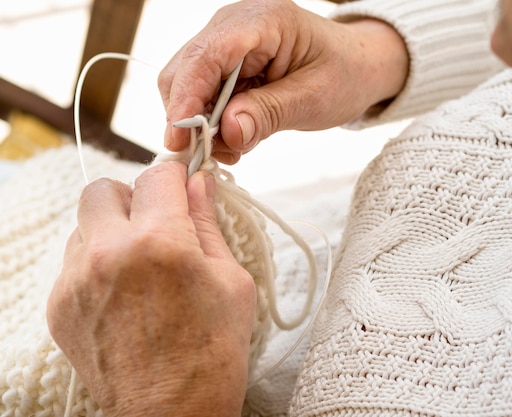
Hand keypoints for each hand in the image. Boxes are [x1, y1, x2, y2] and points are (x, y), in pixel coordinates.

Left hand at [47, 163, 255, 416]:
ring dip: (112, 230)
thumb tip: (200, 184)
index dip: (177, 176)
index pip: (158, 175)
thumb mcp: (231, 280)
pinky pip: (74, 263)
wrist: (173, 414)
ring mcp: (77, 282)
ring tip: (141, 265)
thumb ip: (208, 223)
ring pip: (85, 225)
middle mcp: (109, 254)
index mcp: (160, 242)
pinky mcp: (60, 307)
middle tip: (157, 221)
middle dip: (133, 196)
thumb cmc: (214, 351)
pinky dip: (98, 264)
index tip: (184, 184)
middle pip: (103, 188)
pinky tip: (124, 293)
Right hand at [159, 0, 408, 163]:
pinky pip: (203, 94)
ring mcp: (226, 41)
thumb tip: (227, 132)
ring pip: (187, 86)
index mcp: (262, 21)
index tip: (179, 141)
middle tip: (213, 155)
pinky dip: (212, 122)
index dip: (186, 99)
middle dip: (190, 118)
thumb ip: (269, 114)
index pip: (206, 56)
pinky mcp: (225, 62)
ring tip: (234, 149)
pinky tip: (236, 137)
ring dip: (201, 125)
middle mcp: (234, 24)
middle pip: (184, 71)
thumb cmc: (344, 74)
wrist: (357, 66)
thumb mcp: (314, 99)